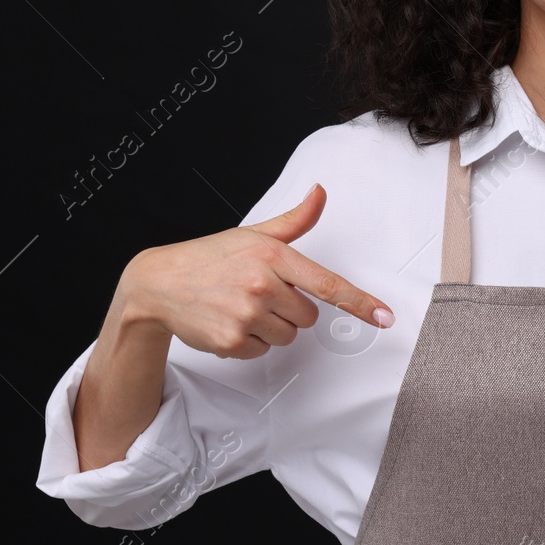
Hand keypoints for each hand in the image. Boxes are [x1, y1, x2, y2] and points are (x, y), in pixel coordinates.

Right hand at [116, 183, 392, 359]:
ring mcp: (245, 315)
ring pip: (288, 336)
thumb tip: (320, 193)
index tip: (385, 317)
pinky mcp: (231, 341)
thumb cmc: (211, 257)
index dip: (360, 302)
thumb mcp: (254, 233)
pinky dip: (250, 342)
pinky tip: (229, 322)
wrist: (159, 283)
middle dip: (290, 309)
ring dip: (271, 327)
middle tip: (258, 293)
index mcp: (272, 256)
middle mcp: (261, 285)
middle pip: (309, 316)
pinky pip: (263, 351)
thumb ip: (294, 220)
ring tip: (241, 306)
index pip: (327, 284)